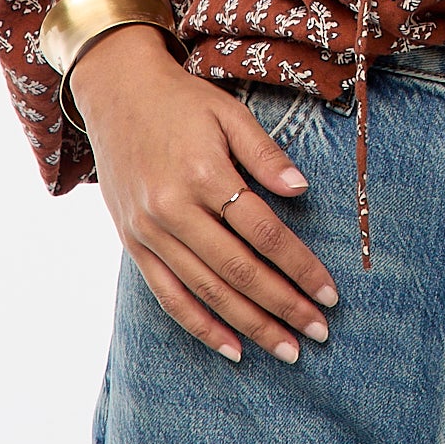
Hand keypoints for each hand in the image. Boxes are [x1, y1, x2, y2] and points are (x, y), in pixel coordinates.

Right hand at [69, 22, 339, 362]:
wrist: (115, 94)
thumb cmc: (182, 102)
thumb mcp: (229, 113)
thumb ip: (265, 154)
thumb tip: (302, 190)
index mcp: (203, 173)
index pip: (263, 231)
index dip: (299, 265)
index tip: (329, 293)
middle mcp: (173, 209)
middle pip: (238, 269)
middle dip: (283, 305)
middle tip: (319, 332)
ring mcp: (149, 231)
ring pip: (206, 291)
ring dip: (250, 325)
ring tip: (286, 349)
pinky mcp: (133, 244)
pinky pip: (169, 296)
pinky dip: (200, 326)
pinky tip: (232, 349)